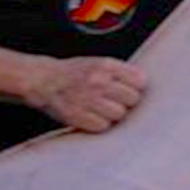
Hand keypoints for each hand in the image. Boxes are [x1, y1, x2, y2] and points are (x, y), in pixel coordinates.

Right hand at [21, 56, 147, 132]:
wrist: (43, 80)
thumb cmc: (75, 73)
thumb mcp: (99, 63)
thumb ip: (121, 72)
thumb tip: (146, 87)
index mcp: (105, 65)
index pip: (140, 80)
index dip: (136, 87)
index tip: (130, 90)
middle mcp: (97, 80)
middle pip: (132, 99)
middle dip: (126, 102)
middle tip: (115, 101)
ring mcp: (86, 98)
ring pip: (119, 114)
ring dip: (114, 115)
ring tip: (104, 110)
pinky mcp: (76, 115)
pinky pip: (102, 126)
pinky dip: (100, 124)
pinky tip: (94, 117)